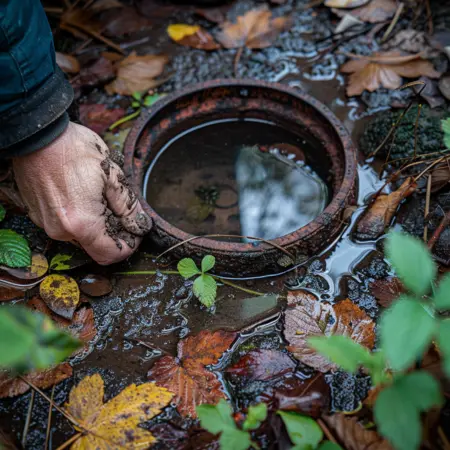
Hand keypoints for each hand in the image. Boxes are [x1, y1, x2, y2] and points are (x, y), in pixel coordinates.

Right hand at [12, 122, 151, 264]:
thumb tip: (139, 226)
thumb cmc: (74, 150)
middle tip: (119, 207)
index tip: (135, 230)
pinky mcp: (38, 215)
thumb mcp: (113, 176)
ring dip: (96, 224)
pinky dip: (79, 217)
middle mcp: (60, 231)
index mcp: (82, 224)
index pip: (111, 255)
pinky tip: (82, 194)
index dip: (128, 245)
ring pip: (81, 237)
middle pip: (96, 247)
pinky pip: (65, 226)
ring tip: (99, 196)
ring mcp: (46, 224)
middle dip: (113, 232)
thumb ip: (128, 207)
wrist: (37, 134)